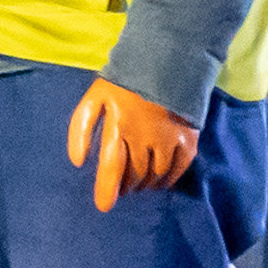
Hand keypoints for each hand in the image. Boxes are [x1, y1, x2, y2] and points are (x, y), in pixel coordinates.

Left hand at [66, 75, 200, 211]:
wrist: (166, 61)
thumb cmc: (123, 82)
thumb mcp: (94, 99)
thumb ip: (81, 129)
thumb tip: (78, 162)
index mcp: (120, 126)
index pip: (112, 167)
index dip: (107, 190)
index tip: (104, 206)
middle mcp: (146, 137)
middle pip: (134, 174)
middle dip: (125, 185)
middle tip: (120, 189)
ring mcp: (170, 139)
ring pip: (156, 175)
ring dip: (144, 184)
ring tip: (137, 185)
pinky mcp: (189, 139)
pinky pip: (179, 169)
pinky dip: (168, 179)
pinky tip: (159, 182)